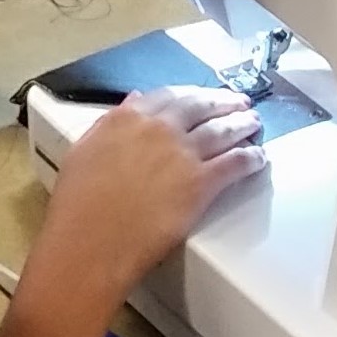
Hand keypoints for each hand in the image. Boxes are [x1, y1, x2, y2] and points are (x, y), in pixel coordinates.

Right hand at [40, 87, 264, 304]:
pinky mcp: (201, 183)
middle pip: (202, 106)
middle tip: (239, 103)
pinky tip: (257, 157)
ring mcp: (182, 153)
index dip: (190, 94)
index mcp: (128, 117)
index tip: (201, 96)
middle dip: (224, 102)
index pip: (169, 95)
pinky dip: (250, 158)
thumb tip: (133, 102)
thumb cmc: (79, 206)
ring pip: (223, 130)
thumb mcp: (84, 150)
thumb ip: (111, 122)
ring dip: (242, 124)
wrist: (91, 242)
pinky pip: (235, 163)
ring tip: (253, 123)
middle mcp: (159, 128)